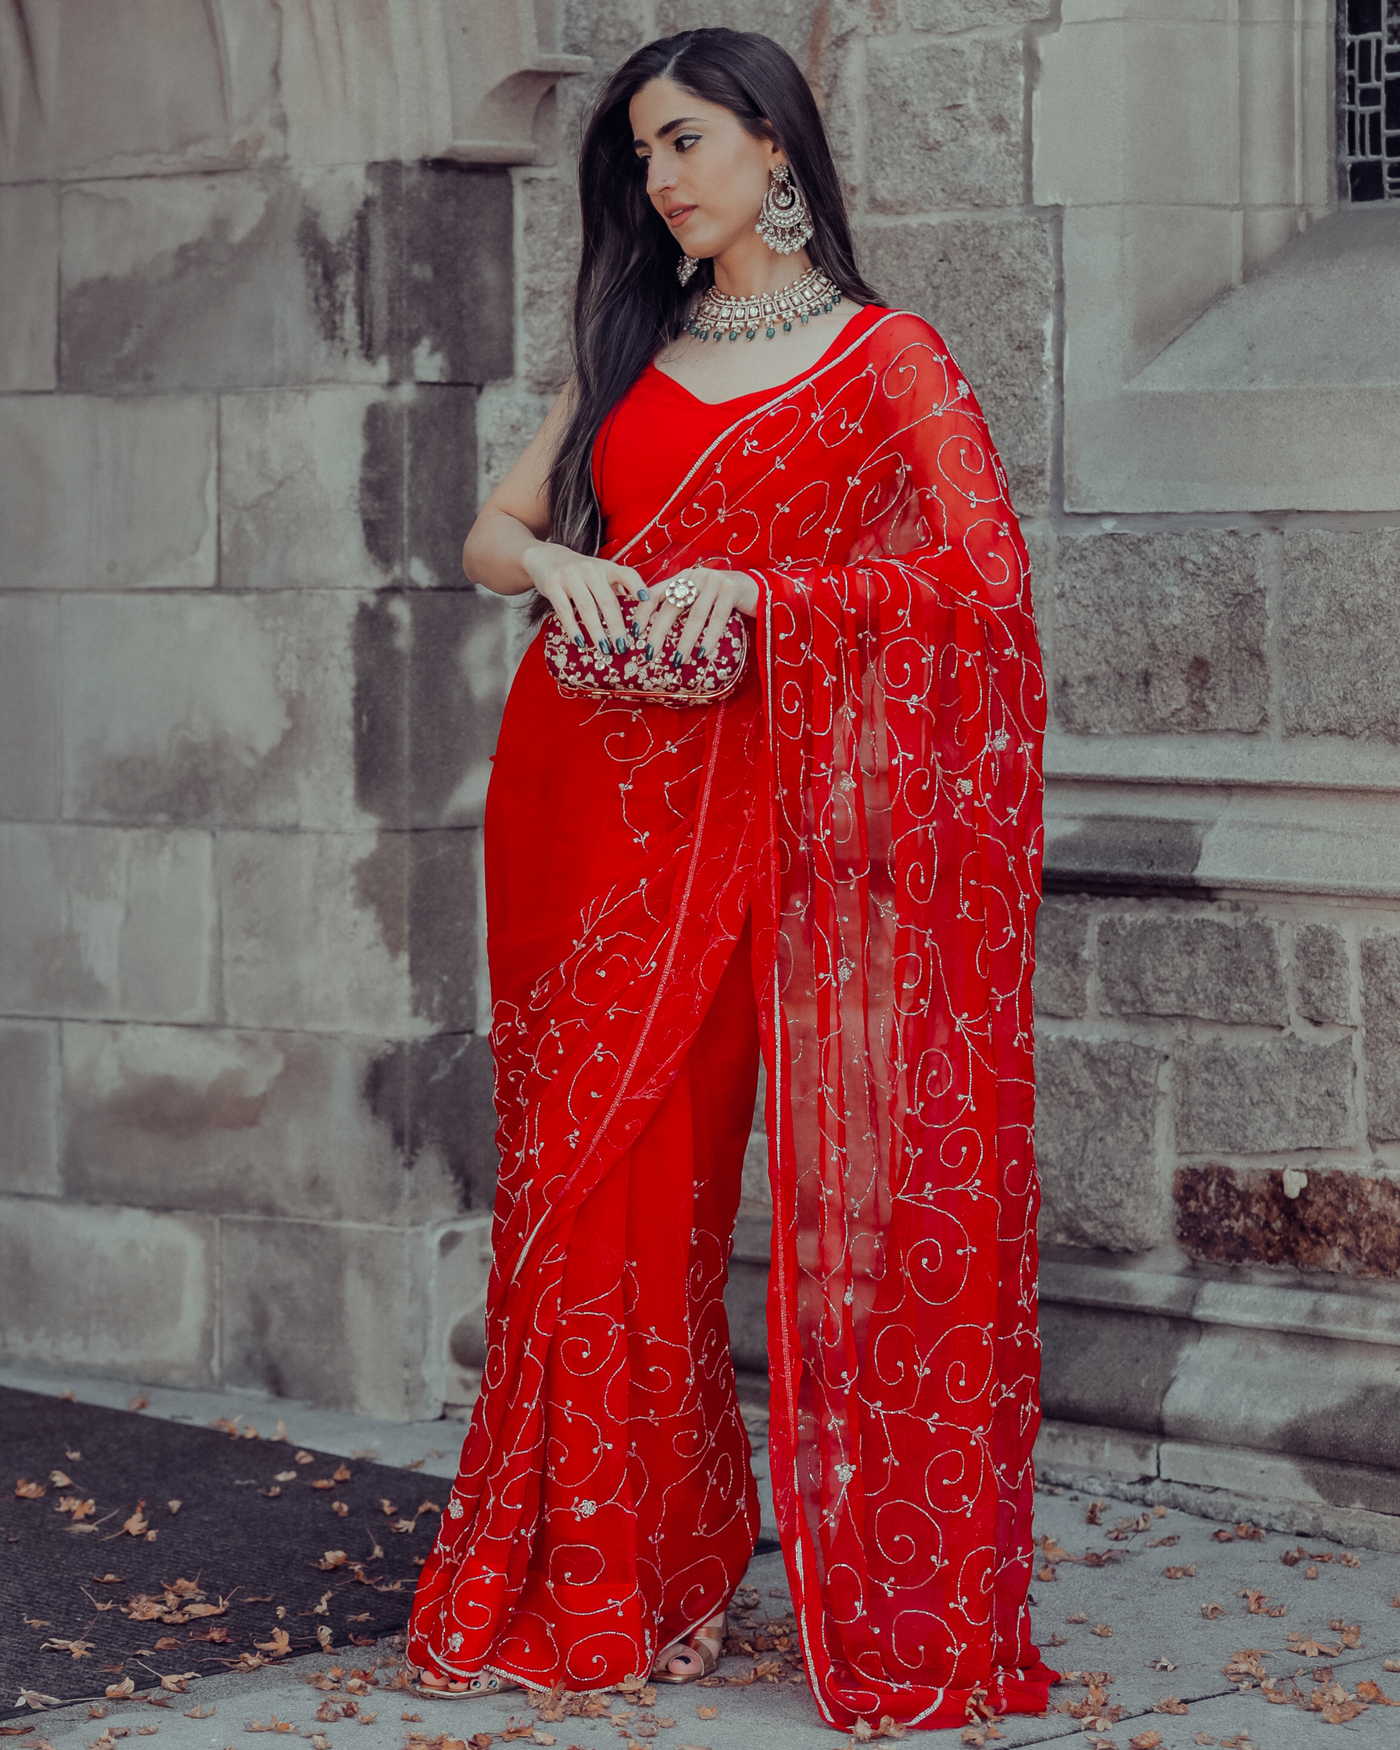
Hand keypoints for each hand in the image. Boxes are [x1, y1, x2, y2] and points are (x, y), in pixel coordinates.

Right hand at [522, 542, 644, 652]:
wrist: (546, 557)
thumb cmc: (580, 573)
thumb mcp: (599, 575)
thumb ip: (616, 590)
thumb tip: (637, 617)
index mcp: (606, 568)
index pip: (627, 574)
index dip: (637, 586)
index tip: (646, 600)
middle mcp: (590, 569)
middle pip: (607, 600)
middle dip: (616, 626)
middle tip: (623, 647)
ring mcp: (570, 576)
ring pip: (587, 607)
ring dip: (597, 631)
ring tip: (604, 649)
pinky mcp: (553, 585)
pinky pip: (565, 610)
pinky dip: (573, 628)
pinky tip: (580, 642)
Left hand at [634, 565, 759, 665]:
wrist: (758, 587)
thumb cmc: (724, 599)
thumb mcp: (699, 598)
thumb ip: (681, 606)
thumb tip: (656, 634)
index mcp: (683, 577)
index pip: (655, 593)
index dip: (642, 612)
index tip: (634, 633)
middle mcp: (696, 576)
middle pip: (672, 606)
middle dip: (659, 632)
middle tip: (650, 654)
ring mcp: (714, 582)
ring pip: (695, 615)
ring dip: (685, 640)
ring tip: (677, 660)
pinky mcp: (731, 590)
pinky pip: (717, 618)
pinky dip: (709, 638)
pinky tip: (702, 653)